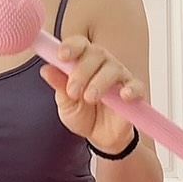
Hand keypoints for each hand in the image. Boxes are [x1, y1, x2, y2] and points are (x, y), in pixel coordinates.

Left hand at [39, 35, 145, 150]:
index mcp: (84, 61)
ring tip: (89, 98)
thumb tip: (46, 69)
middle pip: (96, 54)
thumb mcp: (65, 102)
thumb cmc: (83, 114)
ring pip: (113, 68)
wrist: (100, 137)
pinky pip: (136, 86)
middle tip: (73, 91)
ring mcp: (120, 77)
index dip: (71, 46)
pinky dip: (131, 89)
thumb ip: (59, 85)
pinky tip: (123, 95)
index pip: (80, 44)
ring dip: (99, 82)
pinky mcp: (134, 93)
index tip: (62, 56)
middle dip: (82, 71)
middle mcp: (103, 64)